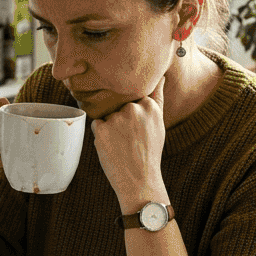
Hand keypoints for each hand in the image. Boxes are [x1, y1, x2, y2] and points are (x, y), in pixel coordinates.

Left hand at [91, 79, 166, 208]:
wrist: (139, 180)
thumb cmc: (149, 152)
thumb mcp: (159, 123)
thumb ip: (157, 97)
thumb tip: (159, 75)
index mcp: (149, 105)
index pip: (131, 96)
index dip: (132, 112)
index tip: (137, 128)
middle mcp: (133, 108)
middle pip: (117, 104)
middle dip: (120, 118)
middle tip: (131, 140)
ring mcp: (117, 118)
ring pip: (106, 113)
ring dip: (110, 126)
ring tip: (122, 145)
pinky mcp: (101, 129)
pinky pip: (96, 124)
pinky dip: (101, 135)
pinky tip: (113, 147)